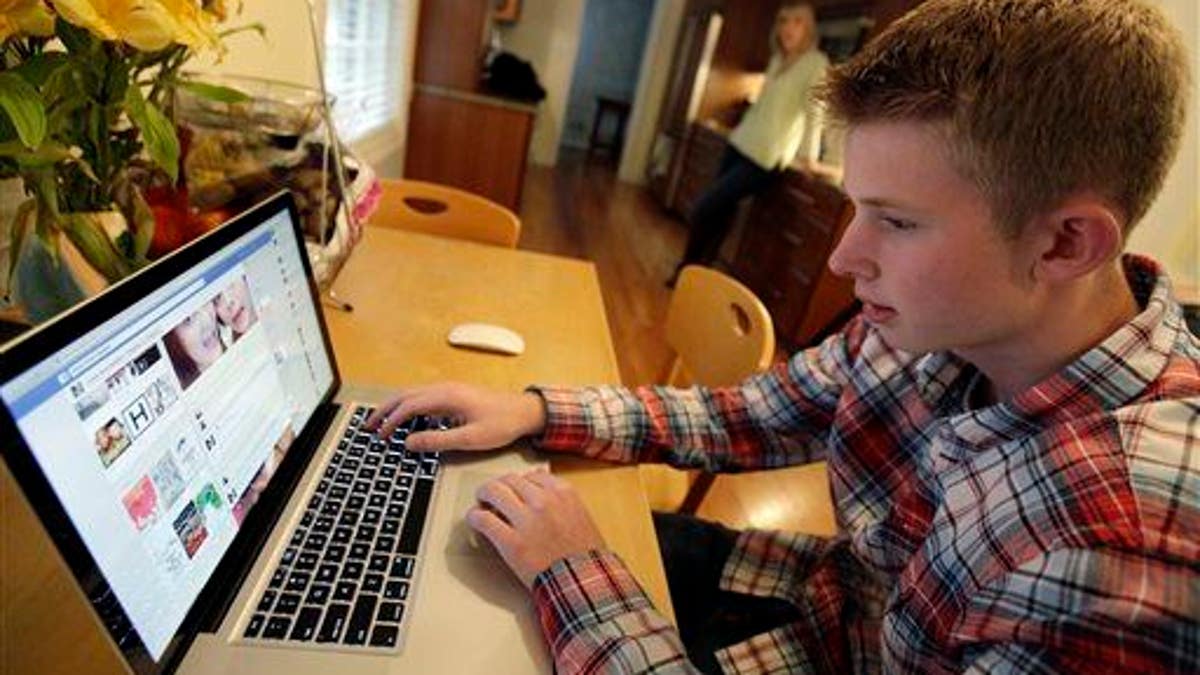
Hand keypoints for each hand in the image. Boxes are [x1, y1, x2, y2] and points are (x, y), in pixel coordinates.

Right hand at [364, 382, 546, 452]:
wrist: (525, 411)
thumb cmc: (502, 423)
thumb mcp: (469, 438)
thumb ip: (437, 440)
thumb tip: (409, 443)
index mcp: (446, 396)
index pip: (408, 406)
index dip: (390, 421)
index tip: (379, 435)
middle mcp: (445, 389)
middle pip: (405, 396)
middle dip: (385, 410)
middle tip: (368, 426)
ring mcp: (449, 390)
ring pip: (413, 395)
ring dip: (395, 408)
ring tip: (381, 423)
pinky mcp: (455, 395)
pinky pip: (424, 398)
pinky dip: (409, 407)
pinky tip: (408, 421)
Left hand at [468, 470, 605, 587]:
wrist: (583, 583)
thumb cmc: (584, 554)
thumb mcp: (580, 515)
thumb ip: (559, 496)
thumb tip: (536, 475)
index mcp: (563, 492)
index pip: (532, 475)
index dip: (520, 483)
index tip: (514, 491)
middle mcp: (543, 500)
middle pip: (510, 480)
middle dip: (500, 486)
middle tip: (492, 495)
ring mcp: (526, 520)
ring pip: (493, 491)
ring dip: (484, 495)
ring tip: (482, 503)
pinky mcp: (510, 542)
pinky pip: (483, 519)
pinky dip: (474, 517)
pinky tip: (475, 520)